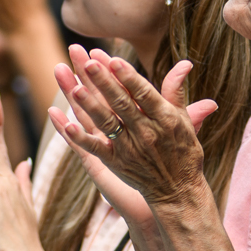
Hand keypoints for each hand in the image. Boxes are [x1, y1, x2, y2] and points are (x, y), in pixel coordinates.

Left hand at [52, 46, 221, 250]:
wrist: (178, 192)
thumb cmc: (183, 151)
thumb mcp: (184, 120)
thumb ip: (176, 90)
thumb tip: (185, 63)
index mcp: (165, 119)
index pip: (144, 93)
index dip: (128, 76)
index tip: (113, 59)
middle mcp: (146, 133)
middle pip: (121, 104)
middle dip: (104, 83)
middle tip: (87, 62)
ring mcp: (129, 149)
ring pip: (106, 123)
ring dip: (89, 105)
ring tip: (74, 88)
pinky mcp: (116, 163)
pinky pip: (95, 149)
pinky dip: (80, 137)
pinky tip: (65, 124)